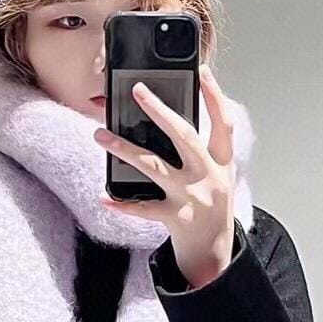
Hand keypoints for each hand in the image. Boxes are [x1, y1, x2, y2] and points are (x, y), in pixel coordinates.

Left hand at [94, 63, 236, 289]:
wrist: (215, 251)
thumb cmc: (211, 206)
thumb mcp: (217, 175)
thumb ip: (200, 149)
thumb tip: (165, 117)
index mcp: (223, 162)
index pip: (223, 123)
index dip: (214, 95)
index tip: (200, 70)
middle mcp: (210, 177)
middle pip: (185, 137)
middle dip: (160, 112)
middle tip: (138, 90)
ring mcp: (193, 198)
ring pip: (154, 167)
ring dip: (124, 150)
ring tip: (99, 135)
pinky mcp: (177, 219)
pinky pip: (143, 208)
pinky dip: (122, 204)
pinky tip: (104, 197)